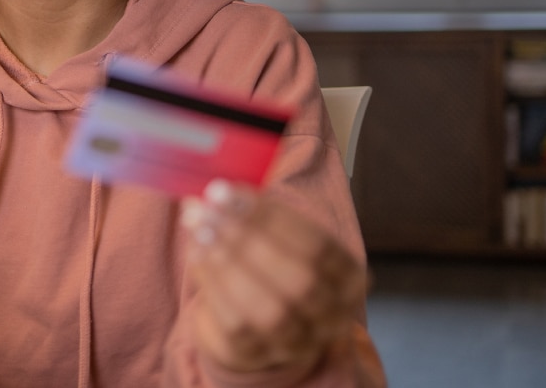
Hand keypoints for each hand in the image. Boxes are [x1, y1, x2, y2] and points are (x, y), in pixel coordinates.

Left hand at [180, 180, 367, 374]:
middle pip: (298, 278)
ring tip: (199, 227)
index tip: (226, 191)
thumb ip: (260, 216)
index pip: (316, 243)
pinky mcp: (260, 354)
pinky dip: (214, 284)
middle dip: (248, 237)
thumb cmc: (271, 269)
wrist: (257, 327)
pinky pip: (236, 323)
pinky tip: (197, 254)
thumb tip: (220, 191)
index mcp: (348, 276)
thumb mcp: (281, 240)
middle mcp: (332, 314)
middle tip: (208, 207)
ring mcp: (299, 341)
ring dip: (228, 261)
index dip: (270, 216)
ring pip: (269, 307)